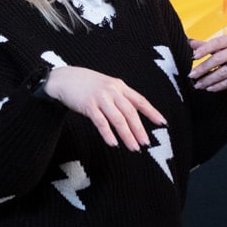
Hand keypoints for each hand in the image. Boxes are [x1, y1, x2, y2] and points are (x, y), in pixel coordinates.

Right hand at [43, 66, 165, 150]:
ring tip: (134, 147)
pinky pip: (101, 122)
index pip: (140, 100)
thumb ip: (120, 97)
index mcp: (120, 86)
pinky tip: (114, 143)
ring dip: (127, 135)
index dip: (152, 112)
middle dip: (139, 129)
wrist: (64, 78)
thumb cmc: (87, 84)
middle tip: (146, 143)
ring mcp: (100, 98)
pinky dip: (108, 134)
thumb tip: (133, 115)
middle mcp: (113, 91)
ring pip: (118, 119)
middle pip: (130, 112)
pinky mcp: (88, 105)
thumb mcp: (107, 86)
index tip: (162, 123)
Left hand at [188, 35, 226, 90]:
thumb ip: (206, 45)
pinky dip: (219, 86)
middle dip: (203, 68)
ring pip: (223, 72)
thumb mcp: (223, 45)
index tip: (193, 57)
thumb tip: (190, 43)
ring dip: (209, 80)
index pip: (216, 43)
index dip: (204, 49)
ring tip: (198, 84)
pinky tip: (210, 88)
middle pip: (218, 59)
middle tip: (192, 75)